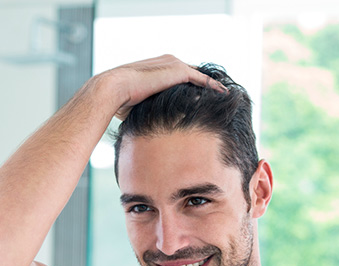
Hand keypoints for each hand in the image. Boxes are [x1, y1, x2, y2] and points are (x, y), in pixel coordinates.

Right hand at [99, 54, 227, 119]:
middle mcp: (167, 62)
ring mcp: (174, 64)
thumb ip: (148, 110)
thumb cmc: (119, 101)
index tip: (199, 98)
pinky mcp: (179, 71)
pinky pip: (202, 79)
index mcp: (157, 68)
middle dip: (204, 85)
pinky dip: (213, 86)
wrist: (113, 89)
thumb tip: (150, 129)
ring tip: (225, 95)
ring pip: (199, 76)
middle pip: (193, 74)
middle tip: (218, 95)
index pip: (178, 76)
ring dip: (212, 85)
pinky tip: (224, 94)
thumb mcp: (136, 105)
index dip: (190, 88)